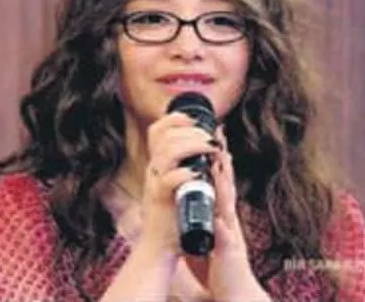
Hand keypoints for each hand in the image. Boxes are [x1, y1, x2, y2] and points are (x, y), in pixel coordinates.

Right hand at [137, 112, 220, 255]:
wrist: (160, 246)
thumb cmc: (173, 216)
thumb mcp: (176, 185)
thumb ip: (185, 166)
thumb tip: (207, 144)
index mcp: (158, 164)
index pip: (158, 130)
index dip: (175, 119)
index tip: (194, 118)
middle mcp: (154, 170)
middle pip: (164, 136)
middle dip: (191, 130)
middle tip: (211, 137)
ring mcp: (155, 184)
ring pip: (167, 152)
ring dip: (192, 145)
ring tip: (210, 148)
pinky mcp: (160, 200)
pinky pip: (168, 180)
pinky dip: (184, 173)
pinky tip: (197, 173)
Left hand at [183, 127, 269, 300]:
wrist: (232, 289)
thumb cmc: (218, 258)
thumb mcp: (210, 226)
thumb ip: (206, 207)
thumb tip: (198, 187)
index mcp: (221, 211)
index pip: (218, 179)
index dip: (216, 157)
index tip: (213, 134)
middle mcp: (228, 218)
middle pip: (226, 184)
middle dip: (223, 161)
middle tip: (219, 137)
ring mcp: (230, 233)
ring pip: (227, 204)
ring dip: (225, 184)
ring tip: (222, 164)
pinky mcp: (227, 252)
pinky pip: (224, 238)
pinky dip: (222, 227)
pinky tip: (220, 219)